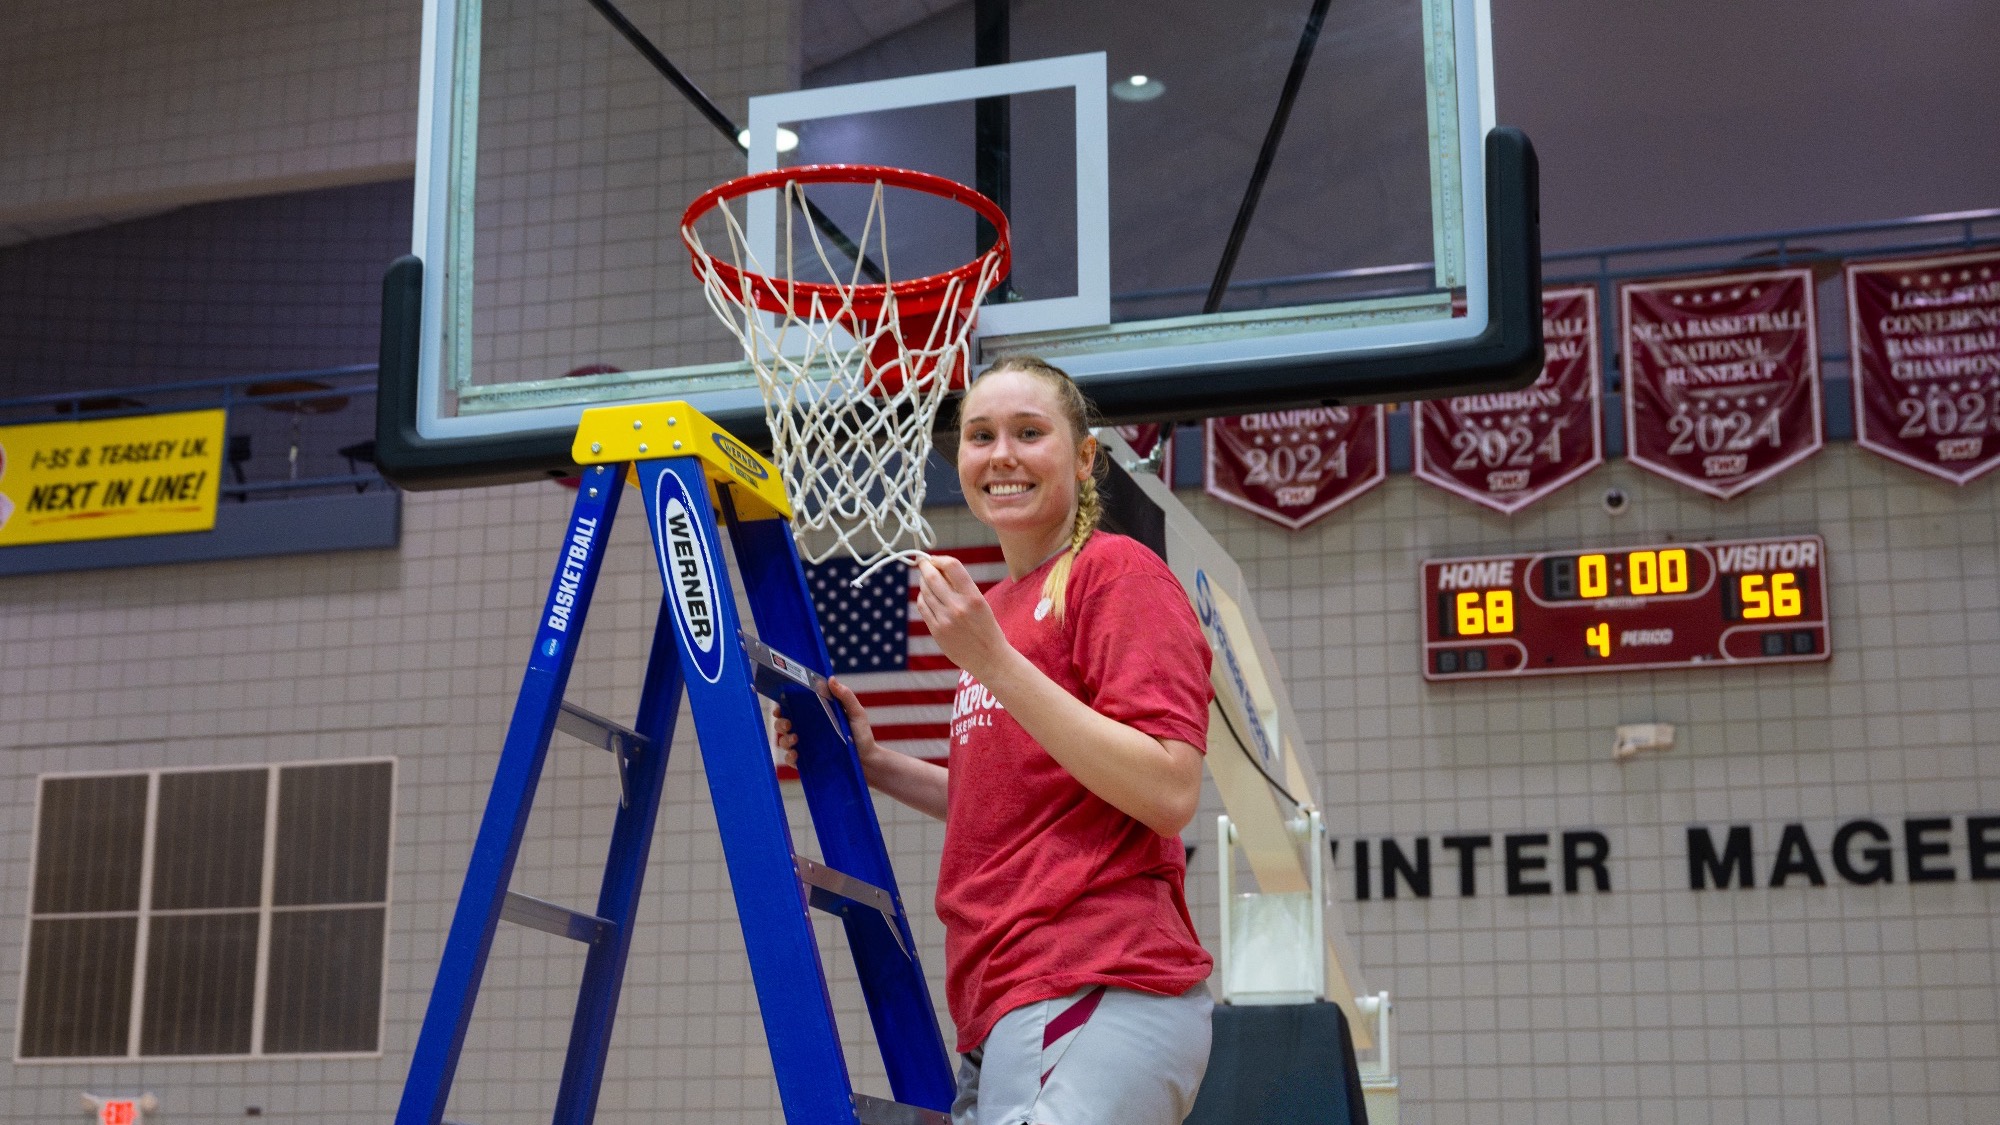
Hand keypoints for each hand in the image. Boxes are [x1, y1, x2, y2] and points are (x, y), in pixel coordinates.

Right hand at [774, 677, 884, 774]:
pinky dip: (789, 757)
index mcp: (815, 716)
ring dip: (783, 739)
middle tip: (788, 723)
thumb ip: (845, 696)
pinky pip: (791, 760)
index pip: (793, 708)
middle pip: (783, 724)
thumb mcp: (856, 713)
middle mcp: (807, 730)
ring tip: (795, 738)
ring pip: (783, 741)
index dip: (782, 705)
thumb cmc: (862, 735)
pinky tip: (796, 754)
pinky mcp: (808, 762)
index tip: (780, 706)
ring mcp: (806, 746)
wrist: (868, 760)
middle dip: (780, 723)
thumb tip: (831, 679)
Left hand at [913, 554, 1012, 679]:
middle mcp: (958, 607)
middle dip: (925, 566)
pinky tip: (927, 597)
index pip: (952, 566)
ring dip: (923, 582)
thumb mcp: (981, 603)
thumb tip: (939, 568)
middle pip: (933, 577)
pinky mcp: (936, 631)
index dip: (939, 559)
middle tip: (923, 563)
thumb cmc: (987, 628)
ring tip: (927, 580)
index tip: (934, 559)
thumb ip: (961, 587)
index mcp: (973, 597)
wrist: (989, 659)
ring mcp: (945, 620)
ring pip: (925, 591)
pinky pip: (922, 607)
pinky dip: (922, 597)